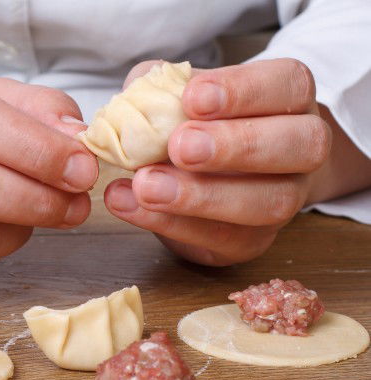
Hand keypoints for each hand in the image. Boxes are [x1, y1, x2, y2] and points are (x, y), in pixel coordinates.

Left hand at [104, 58, 331, 265]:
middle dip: (236, 146)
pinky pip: (223, 238)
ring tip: (145, 186)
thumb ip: (160, 87)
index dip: (243, 90)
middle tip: (180, 147)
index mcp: (289, 97)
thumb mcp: (174, 93)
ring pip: (268, 202)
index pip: (288, 85)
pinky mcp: (252, 241)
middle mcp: (302, 148)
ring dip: (201, 196)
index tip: (193, 97)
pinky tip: (129, 204)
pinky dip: (170, 223)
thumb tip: (138, 97)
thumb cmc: (196, 123)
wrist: (202, 176)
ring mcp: (284, 198)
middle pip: (301, 145)